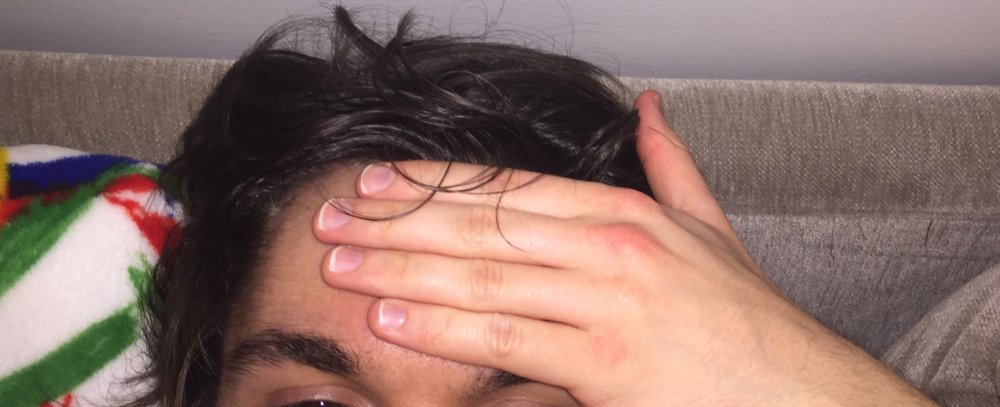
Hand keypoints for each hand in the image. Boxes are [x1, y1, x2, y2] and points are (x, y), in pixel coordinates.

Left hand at [311, 90, 935, 405]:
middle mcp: (613, 247)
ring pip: (483, 278)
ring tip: (341, 265)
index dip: (436, 185)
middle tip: (332, 219)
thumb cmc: (747, 322)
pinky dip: (445, 328)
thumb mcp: (711, 230)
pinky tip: (394, 320)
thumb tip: (649, 108)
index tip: (378, 183)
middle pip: (482, 227)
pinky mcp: (606, 366)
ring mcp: (608, 304)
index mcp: (628, 213)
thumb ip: (672, 165)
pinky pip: (507, 340)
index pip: (509, 191)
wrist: (804, 394)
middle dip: (398, 223)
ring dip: (402, 271)